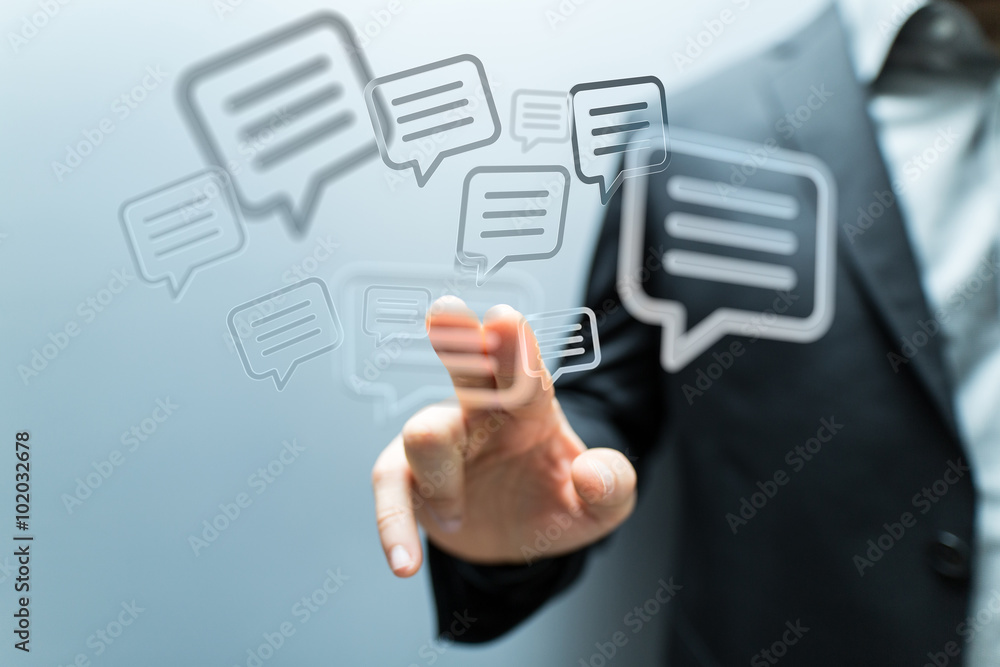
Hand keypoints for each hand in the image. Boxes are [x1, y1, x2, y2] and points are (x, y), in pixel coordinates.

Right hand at [371, 296, 637, 576]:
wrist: (516, 539)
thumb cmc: (557, 501)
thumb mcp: (602, 506)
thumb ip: (611, 487)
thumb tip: (592, 474)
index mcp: (531, 407)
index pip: (526, 374)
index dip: (515, 349)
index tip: (505, 320)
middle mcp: (480, 413)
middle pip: (467, 371)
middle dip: (457, 340)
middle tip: (446, 311)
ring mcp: (442, 442)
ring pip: (425, 433)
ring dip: (440, 475)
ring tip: (457, 514)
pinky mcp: (410, 476)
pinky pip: (391, 488)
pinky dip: (392, 523)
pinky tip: (404, 560)